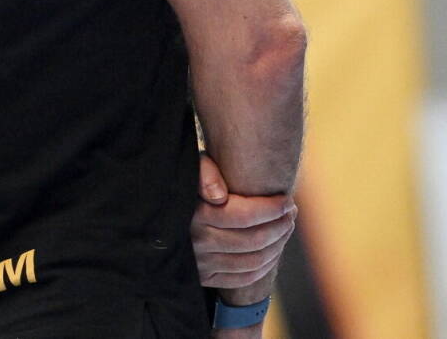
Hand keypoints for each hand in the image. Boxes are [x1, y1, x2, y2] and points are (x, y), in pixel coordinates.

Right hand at [191, 152, 296, 289]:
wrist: (155, 216)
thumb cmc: (180, 184)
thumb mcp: (189, 168)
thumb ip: (204, 172)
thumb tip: (219, 196)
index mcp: (195, 214)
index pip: (245, 215)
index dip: (272, 209)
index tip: (287, 200)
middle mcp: (198, 242)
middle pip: (254, 240)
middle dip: (280, 226)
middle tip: (291, 213)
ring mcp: (201, 264)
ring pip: (252, 261)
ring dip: (277, 246)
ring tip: (285, 228)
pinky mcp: (204, 278)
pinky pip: (243, 278)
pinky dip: (264, 266)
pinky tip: (272, 250)